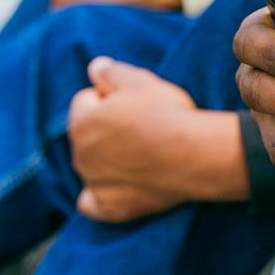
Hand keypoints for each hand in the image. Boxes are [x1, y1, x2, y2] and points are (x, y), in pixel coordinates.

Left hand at [68, 57, 241, 220]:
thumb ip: (109, 71)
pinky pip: (92, 203)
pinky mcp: (110, 208)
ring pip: (92, 165)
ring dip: (108, 158)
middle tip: (143, 126)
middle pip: (87, 134)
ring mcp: (94, 183)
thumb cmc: (166, 114)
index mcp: (81, 122)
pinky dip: (101, 195)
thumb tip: (94, 67)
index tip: (136, 102)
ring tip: (144, 153)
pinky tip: (119, 186)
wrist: (194, 155)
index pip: (85, 100)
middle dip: (106, 129)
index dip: (110, 97)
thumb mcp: (138, 80)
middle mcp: (80, 154)